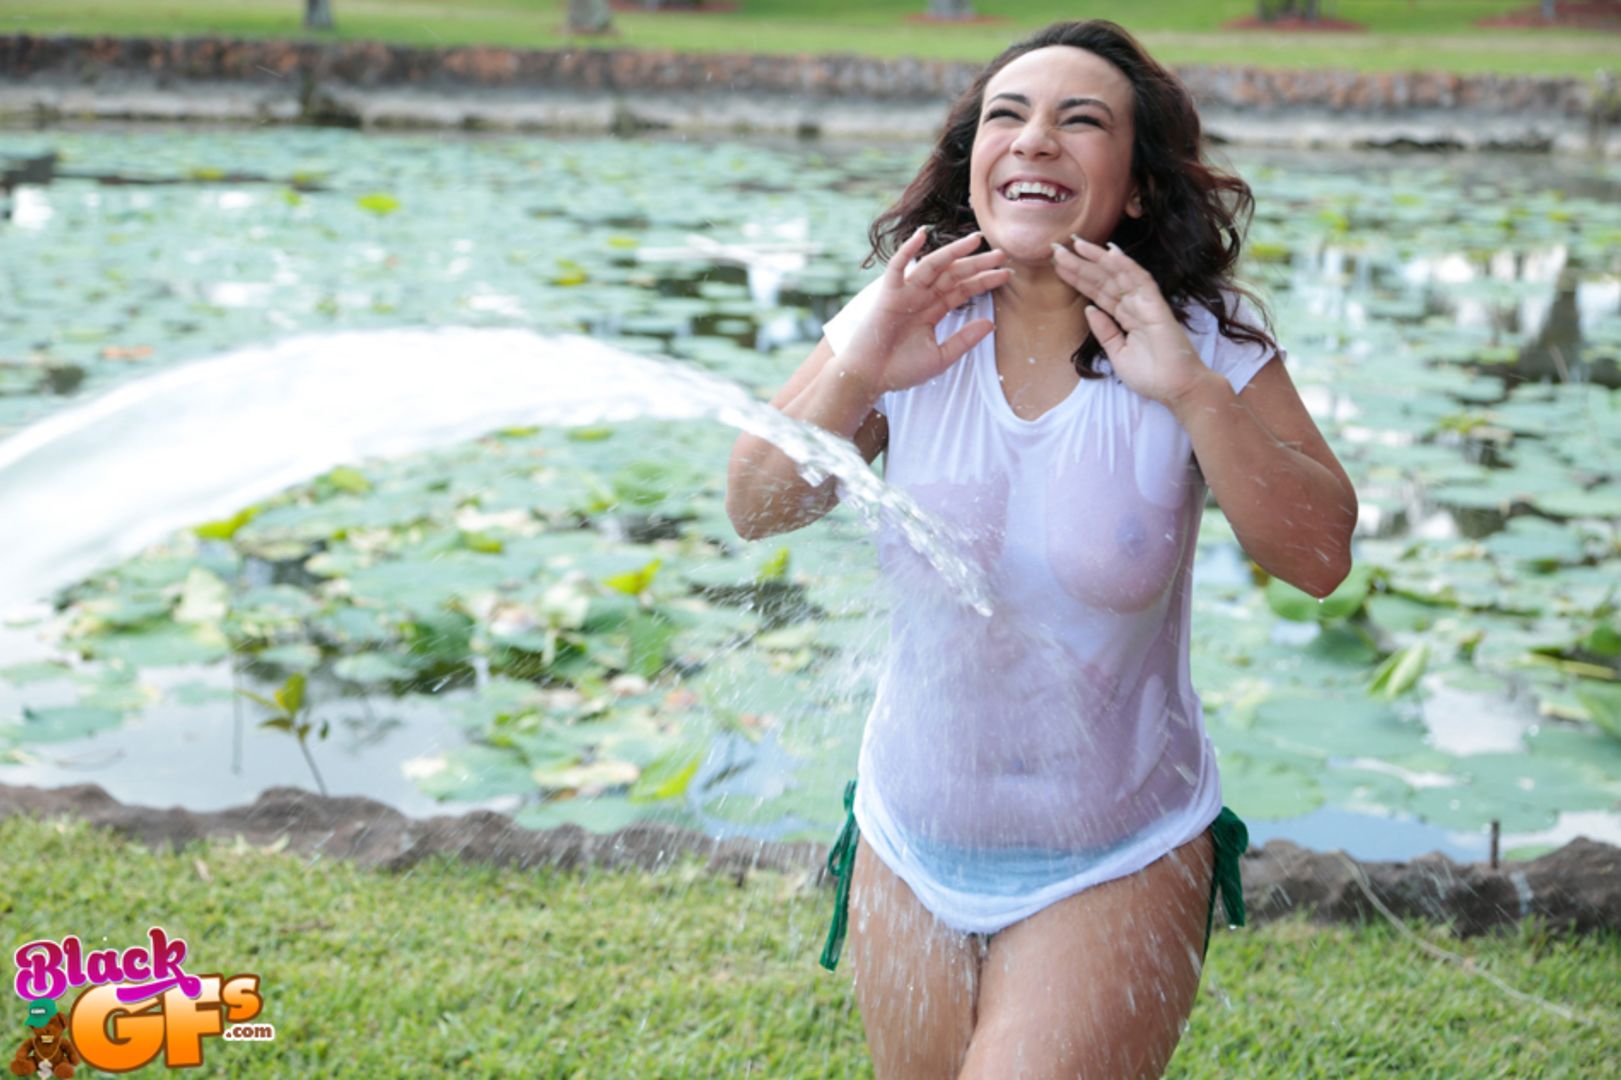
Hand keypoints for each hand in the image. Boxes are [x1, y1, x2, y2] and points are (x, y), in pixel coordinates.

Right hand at [841, 227, 1010, 396]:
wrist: (870, 378)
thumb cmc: (901, 370)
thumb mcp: (941, 357)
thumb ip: (964, 339)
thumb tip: (991, 323)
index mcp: (934, 309)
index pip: (963, 289)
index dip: (984, 280)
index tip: (1006, 273)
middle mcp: (922, 297)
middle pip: (953, 274)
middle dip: (977, 263)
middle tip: (1001, 254)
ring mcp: (905, 293)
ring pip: (932, 266)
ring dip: (953, 252)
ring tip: (976, 240)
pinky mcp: (888, 293)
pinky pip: (897, 267)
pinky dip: (907, 250)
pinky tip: (922, 235)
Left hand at [1052, 237, 1213, 406]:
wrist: (1176, 389)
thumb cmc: (1151, 375)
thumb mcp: (1118, 353)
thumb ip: (1105, 331)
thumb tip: (1089, 310)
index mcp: (1124, 316)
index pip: (1097, 292)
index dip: (1078, 278)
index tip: (1057, 265)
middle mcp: (1133, 306)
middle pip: (1103, 280)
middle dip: (1080, 264)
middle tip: (1056, 249)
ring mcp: (1145, 304)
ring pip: (1118, 275)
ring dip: (1098, 258)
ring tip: (1076, 244)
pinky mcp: (1156, 306)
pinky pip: (1140, 281)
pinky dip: (1126, 266)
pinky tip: (1109, 253)